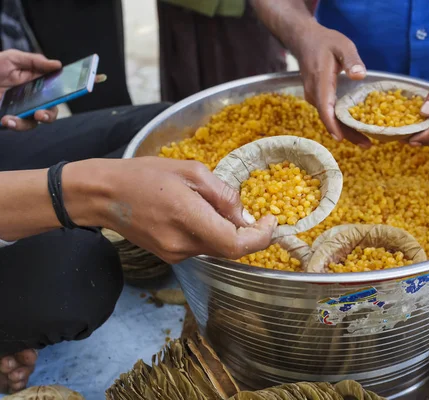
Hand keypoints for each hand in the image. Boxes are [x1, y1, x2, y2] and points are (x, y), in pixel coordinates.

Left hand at [0, 50, 61, 130]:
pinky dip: (14, 124)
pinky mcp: (10, 118)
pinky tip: (6, 119)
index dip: (65, 93)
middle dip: (49, 115)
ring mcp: (21, 109)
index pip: (55, 90)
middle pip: (50, 110)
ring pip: (34, 122)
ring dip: (27, 123)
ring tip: (13, 120)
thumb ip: (34, 61)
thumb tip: (57, 65)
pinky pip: (18, 125)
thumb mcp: (11, 58)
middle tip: (41, 114)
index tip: (69, 93)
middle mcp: (32, 98)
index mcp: (36, 83)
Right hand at [63, 157, 276, 263]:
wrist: (103, 195)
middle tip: (252, 211)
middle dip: (246, 233)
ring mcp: (175, 254)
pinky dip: (211, 233)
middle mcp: (183, 245)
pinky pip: (201, 247)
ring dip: (226, 231)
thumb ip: (223, 194)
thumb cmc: (144, 175)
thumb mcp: (190, 171)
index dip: (261, 237)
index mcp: (189, 219)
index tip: (270, 222)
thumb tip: (244, 214)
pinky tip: (199, 214)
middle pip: (230, 249)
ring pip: (216, 248)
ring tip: (212, 205)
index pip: (237, 244)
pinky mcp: (169, 256)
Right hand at [295, 22, 371, 147]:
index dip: (333, 125)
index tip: (341, 138)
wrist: (305, 40)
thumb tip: (359, 75)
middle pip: (329, 119)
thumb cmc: (325, 42)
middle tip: (367, 145)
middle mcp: (314, 93)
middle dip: (347, 134)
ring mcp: (314, 97)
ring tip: (365, 141)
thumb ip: (351, 60)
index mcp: (320, 81)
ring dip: (346, 130)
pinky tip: (355, 128)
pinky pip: (329, 113)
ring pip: (329, 118)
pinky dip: (341, 123)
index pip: (324, 108)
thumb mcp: (342, 45)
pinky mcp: (317, 98)